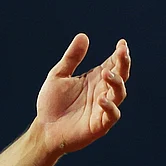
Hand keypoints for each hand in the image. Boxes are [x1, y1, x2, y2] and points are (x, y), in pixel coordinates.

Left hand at [33, 34, 130, 155]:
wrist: (43, 129)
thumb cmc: (51, 104)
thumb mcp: (58, 76)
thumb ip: (71, 58)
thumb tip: (83, 36)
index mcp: (95, 79)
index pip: (113, 64)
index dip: (120, 54)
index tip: (121, 43)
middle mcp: (103, 92)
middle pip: (121, 76)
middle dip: (123, 64)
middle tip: (121, 52)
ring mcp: (103, 109)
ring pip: (119, 94)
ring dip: (116, 83)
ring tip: (105, 74)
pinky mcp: (99, 125)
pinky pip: (111, 115)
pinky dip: (109, 107)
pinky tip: (101, 99)